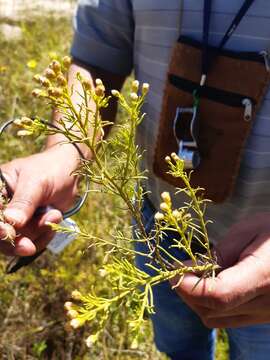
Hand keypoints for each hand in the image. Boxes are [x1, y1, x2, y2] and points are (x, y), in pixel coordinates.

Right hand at [0, 144, 79, 256]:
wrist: (70, 173)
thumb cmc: (50, 169)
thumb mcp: (37, 182)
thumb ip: (24, 202)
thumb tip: (11, 221)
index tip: (8, 233)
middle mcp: (3, 207)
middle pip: (0, 233)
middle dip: (17, 239)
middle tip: (29, 247)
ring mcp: (15, 220)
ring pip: (17, 242)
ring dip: (38, 233)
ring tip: (55, 214)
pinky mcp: (30, 228)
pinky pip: (32, 242)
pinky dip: (45, 236)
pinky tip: (55, 218)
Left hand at [171, 213, 269, 327]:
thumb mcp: (247, 232)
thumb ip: (218, 255)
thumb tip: (184, 271)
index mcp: (263, 276)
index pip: (218, 295)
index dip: (188, 285)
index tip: (174, 268)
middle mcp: (266, 303)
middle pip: (211, 309)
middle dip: (186, 290)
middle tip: (179, 268)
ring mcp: (265, 314)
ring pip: (214, 318)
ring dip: (196, 299)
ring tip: (194, 275)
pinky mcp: (263, 317)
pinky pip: (226, 319)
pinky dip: (210, 305)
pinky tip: (210, 284)